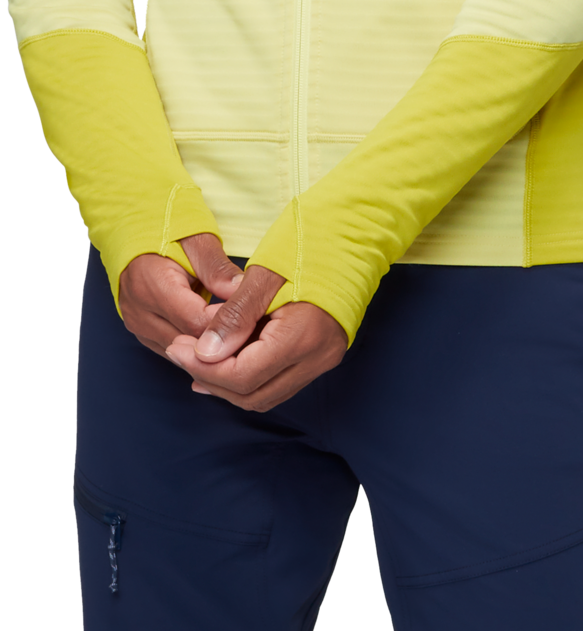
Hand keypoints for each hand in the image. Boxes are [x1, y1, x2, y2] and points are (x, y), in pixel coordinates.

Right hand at [119, 233, 245, 356]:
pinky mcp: (142, 333)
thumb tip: (242, 292)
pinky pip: (176, 351)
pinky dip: (198, 347)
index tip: (250, 312)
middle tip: (252, 324)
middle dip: (224, 337)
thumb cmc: (166, 228)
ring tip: (237, 328)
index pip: (197, 322)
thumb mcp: (197, 240)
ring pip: (184, 354)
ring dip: (211, 345)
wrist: (131, 228)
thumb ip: (217, 269)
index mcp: (150, 285)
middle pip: (190, 343)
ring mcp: (138, 326)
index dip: (228, 321)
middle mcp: (139, 312)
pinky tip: (218, 333)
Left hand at [164, 258, 347, 411]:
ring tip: (197, 358)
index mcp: (303, 336)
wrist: (356, 236)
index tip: (177, 346)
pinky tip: (224, 358)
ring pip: (265, 395)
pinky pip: (278, 382)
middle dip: (212, 378)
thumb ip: (234, 316)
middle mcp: (317, 357)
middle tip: (181, 352)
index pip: (244, 375)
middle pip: (253, 395)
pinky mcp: (322, 355)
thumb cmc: (312, 243)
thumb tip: (204, 353)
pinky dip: (248, 376)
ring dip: (228, 382)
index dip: (204, 367)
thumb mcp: (264, 273)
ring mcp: (323, 360)